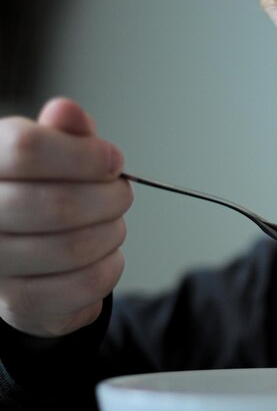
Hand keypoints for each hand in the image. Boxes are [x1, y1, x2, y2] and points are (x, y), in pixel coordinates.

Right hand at [0, 98, 132, 337]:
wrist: (15, 252)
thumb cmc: (37, 193)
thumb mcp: (49, 153)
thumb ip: (63, 134)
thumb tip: (67, 111)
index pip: (27, 150)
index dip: (84, 155)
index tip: (113, 161)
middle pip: (60, 205)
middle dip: (110, 199)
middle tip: (121, 195)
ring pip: (75, 248)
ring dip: (112, 233)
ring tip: (112, 225)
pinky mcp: (19, 305)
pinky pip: (82, 286)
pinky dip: (110, 268)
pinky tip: (107, 256)